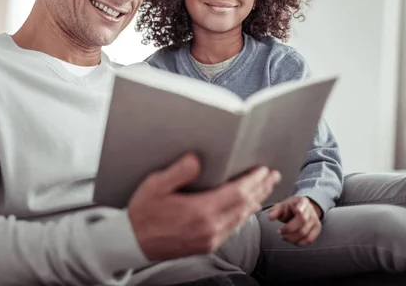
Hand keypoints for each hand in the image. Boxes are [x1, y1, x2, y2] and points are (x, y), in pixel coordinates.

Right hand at [128, 153, 280, 260]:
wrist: (133, 241)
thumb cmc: (143, 213)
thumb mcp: (155, 186)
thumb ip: (178, 172)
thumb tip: (197, 159)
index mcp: (199, 211)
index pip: (237, 193)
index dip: (253, 181)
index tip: (263, 170)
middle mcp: (209, 227)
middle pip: (244, 206)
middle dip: (261, 189)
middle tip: (272, 176)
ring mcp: (209, 238)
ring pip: (241, 218)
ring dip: (255, 201)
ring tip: (264, 188)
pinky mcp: (207, 245)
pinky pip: (232, 228)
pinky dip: (243, 215)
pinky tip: (245, 208)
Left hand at [269, 196, 321, 245]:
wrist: (302, 208)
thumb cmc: (290, 207)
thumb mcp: (282, 205)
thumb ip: (275, 211)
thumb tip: (271, 218)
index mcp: (302, 201)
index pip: (302, 206)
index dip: (300, 210)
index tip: (297, 210)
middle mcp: (311, 210)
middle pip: (302, 222)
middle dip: (288, 229)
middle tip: (279, 232)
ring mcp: (315, 220)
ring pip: (305, 232)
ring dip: (292, 238)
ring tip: (284, 237)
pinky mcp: (317, 228)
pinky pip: (310, 239)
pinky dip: (300, 242)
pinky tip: (293, 241)